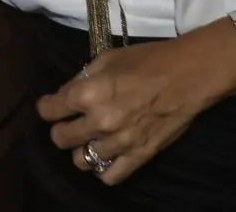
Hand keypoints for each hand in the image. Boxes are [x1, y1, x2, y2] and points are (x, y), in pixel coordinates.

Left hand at [36, 21, 235, 184]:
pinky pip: (109, 177)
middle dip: (60, 129)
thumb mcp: (107, 59)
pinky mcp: (139, 156)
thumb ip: (82, 78)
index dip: (47, 107)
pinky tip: (105, 156)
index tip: (50, 105)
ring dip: (81, 149)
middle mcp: (99, 122)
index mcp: (88, 93)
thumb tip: (66, 94)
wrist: (188, 76)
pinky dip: (102, 169)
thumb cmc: (147, 61)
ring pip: (81, 161)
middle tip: (69, 122)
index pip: (49, 110)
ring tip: (89, 139)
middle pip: (60, 139)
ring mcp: (120, 143)